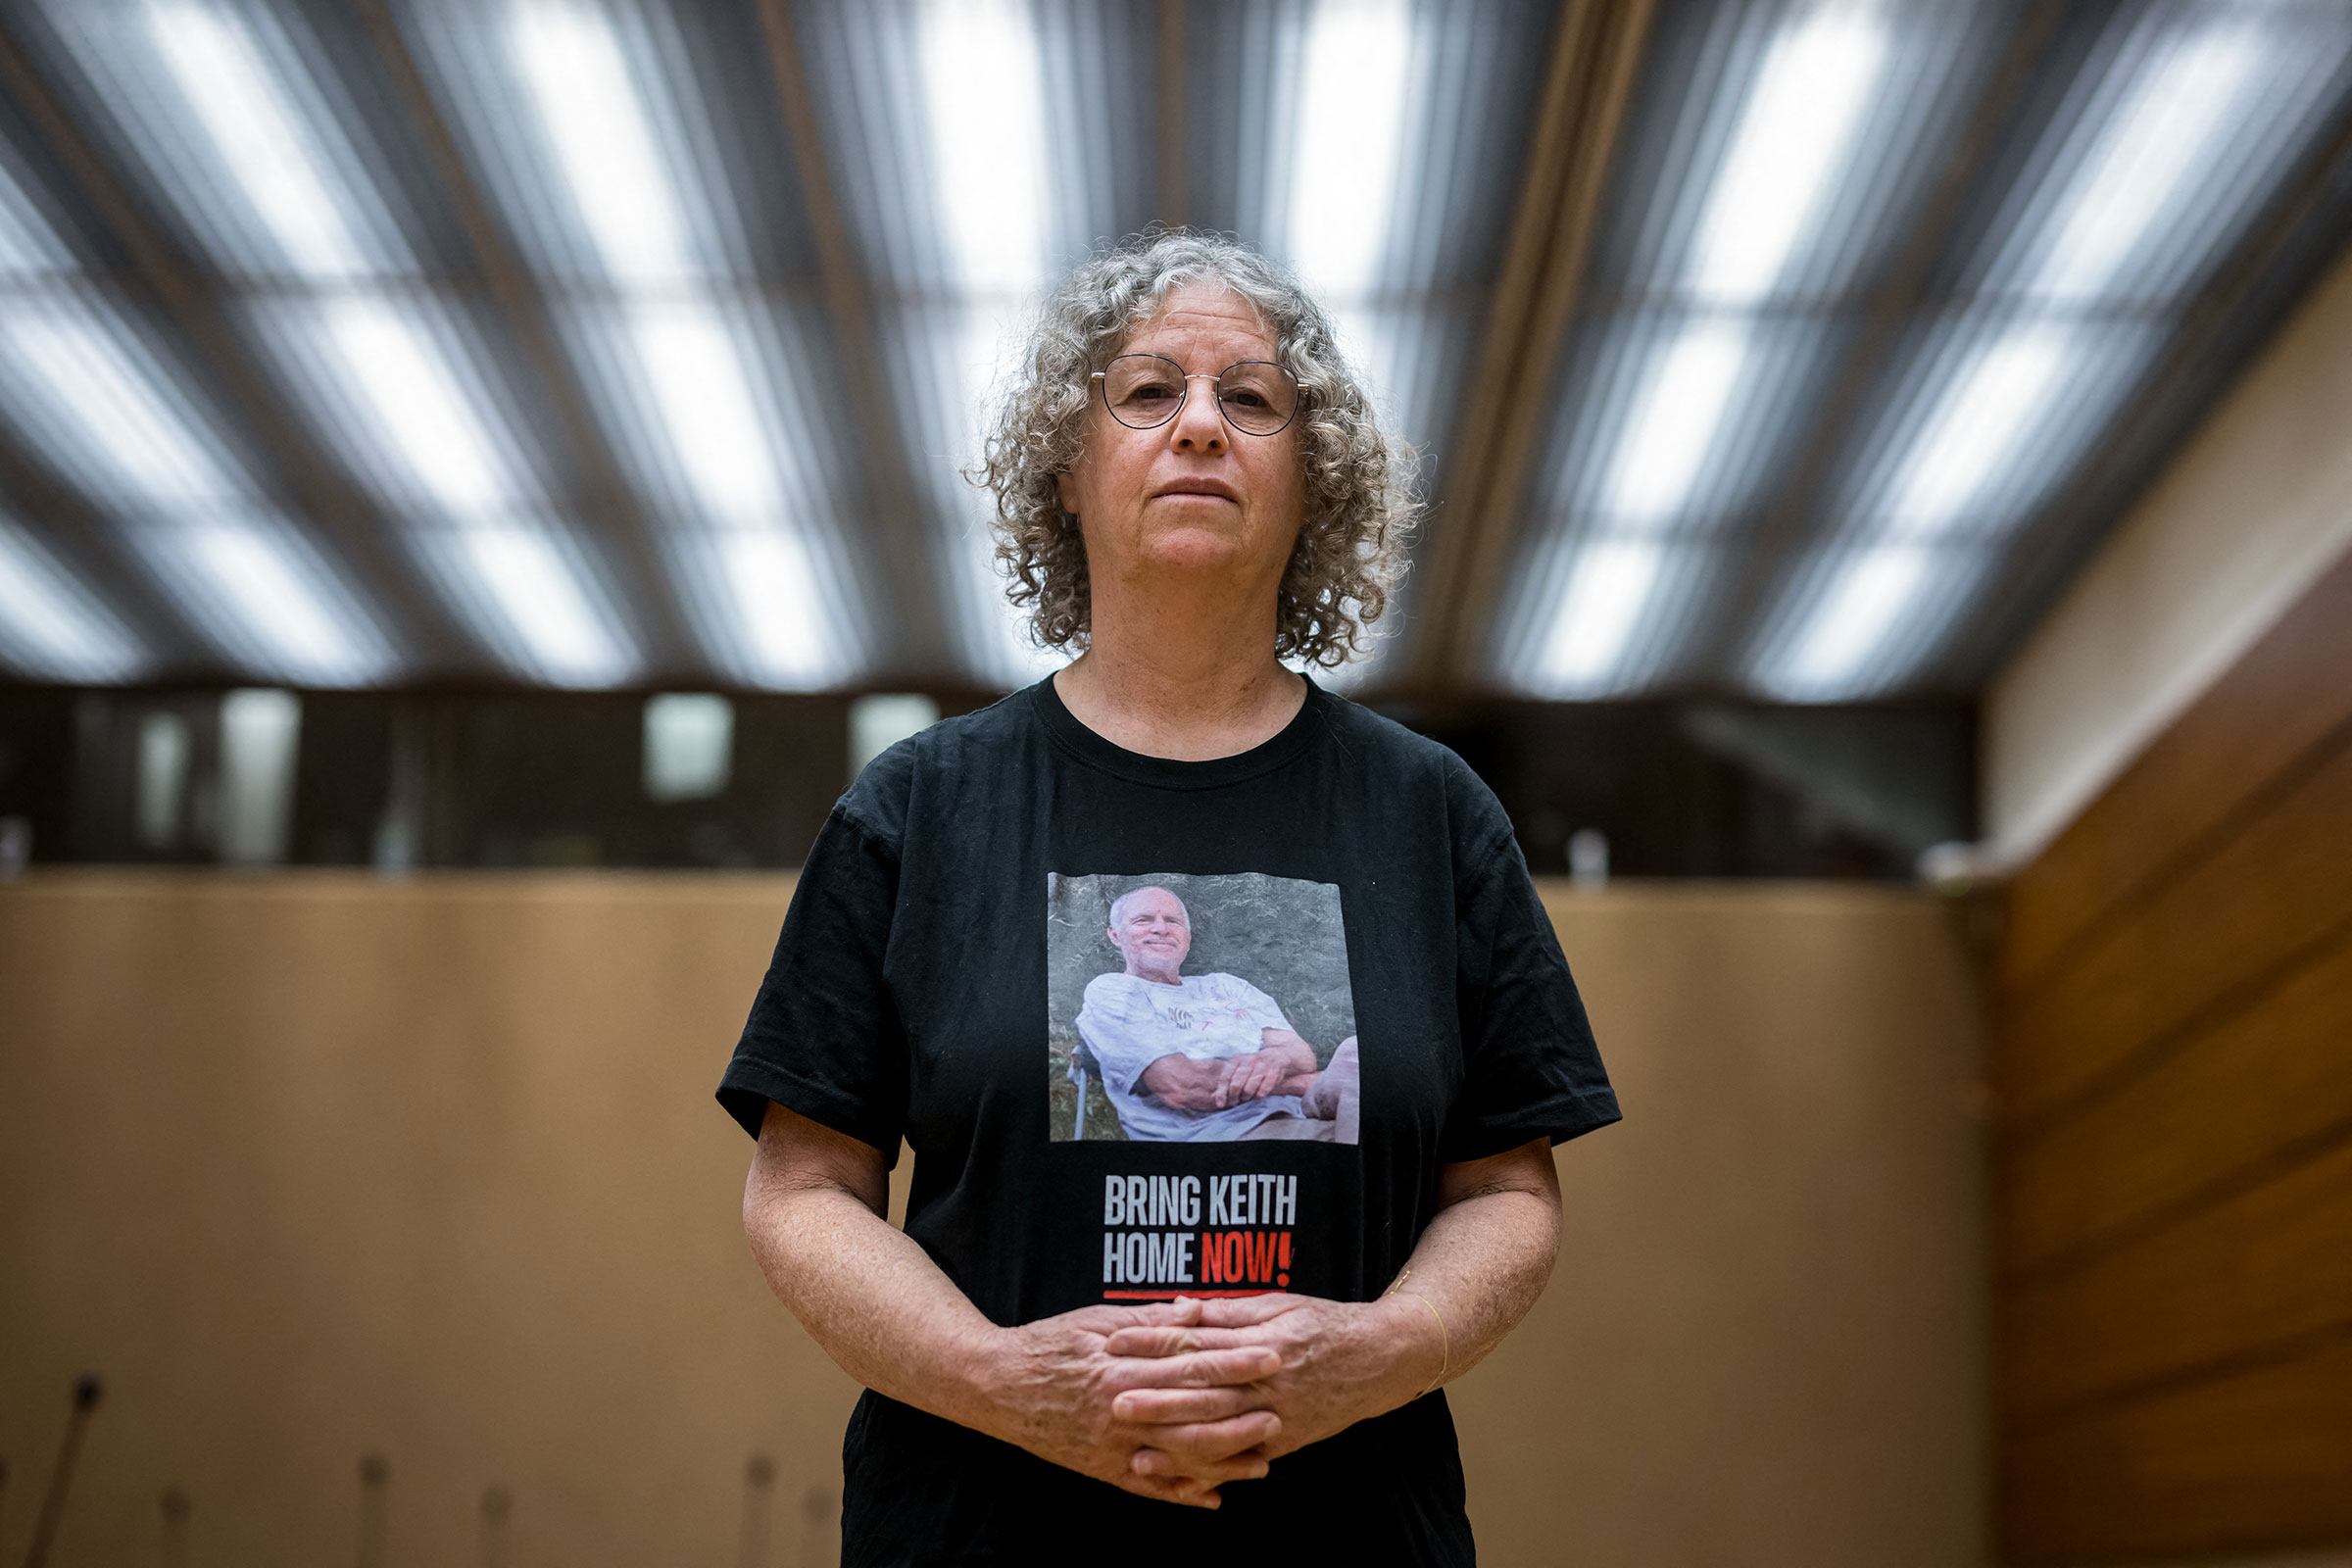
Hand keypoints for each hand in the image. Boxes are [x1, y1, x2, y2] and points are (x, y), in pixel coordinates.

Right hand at [977, 1299, 1283, 1506]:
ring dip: (1224, 1459)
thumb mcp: (1096, 1320)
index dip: (1234, 1360)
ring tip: (1264, 1458)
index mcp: (1121, 1366)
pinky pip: (1149, 1488)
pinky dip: (1183, 1494)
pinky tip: (1215, 1497)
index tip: (1271, 1354)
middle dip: (1241, 1412)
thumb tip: (1199, 1309)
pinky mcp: (1102, 1470)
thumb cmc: (1049, 1344)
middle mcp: (1120, 1410)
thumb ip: (1151, 1319)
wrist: (996, 1387)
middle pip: (1192, 1414)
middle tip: (1283, 1407)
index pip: (1190, 1363)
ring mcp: (1112, 1446)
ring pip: (1178, 1457)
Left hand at [1103, 1293, 1439, 1465]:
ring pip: (1220, 1435)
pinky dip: (1211, 1473)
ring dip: (1177, 1445)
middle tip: (1113, 1401)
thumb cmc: (1323, 1324)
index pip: (1198, 1342)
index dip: (1153, 1343)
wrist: (1378, 1361)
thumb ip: (1226, 1313)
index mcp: (1261, 1342)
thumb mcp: (1278, 1305)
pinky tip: (1181, 1478)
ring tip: (1137, 1450)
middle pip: (1204, 1394)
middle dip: (1156, 1399)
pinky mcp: (1284, 1443)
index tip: (1114, 1341)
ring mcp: (1278, 1418)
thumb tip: (1178, 1308)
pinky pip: (1241, 1460)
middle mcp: (1268, 1384)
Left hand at [1217, 1050, 1287, 1105]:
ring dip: (1246, 1098)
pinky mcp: (1273, 1073)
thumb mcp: (1239, 1068)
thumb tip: (1215, 1097)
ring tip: (1247, 1097)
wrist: (1276, 1057)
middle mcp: (1249, 1061)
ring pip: (1249, 1090)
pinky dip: (1258, 1096)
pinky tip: (1258, 1094)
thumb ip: (1228, 1081)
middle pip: (1236, 1085)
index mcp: (1237, 1059)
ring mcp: (1262, 1066)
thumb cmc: (1253, 1066)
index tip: (1220, 1103)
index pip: (1226, 1077)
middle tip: (1235, 1102)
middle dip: (1234, 1097)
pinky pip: (1262, 1091)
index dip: (1222, 1092)